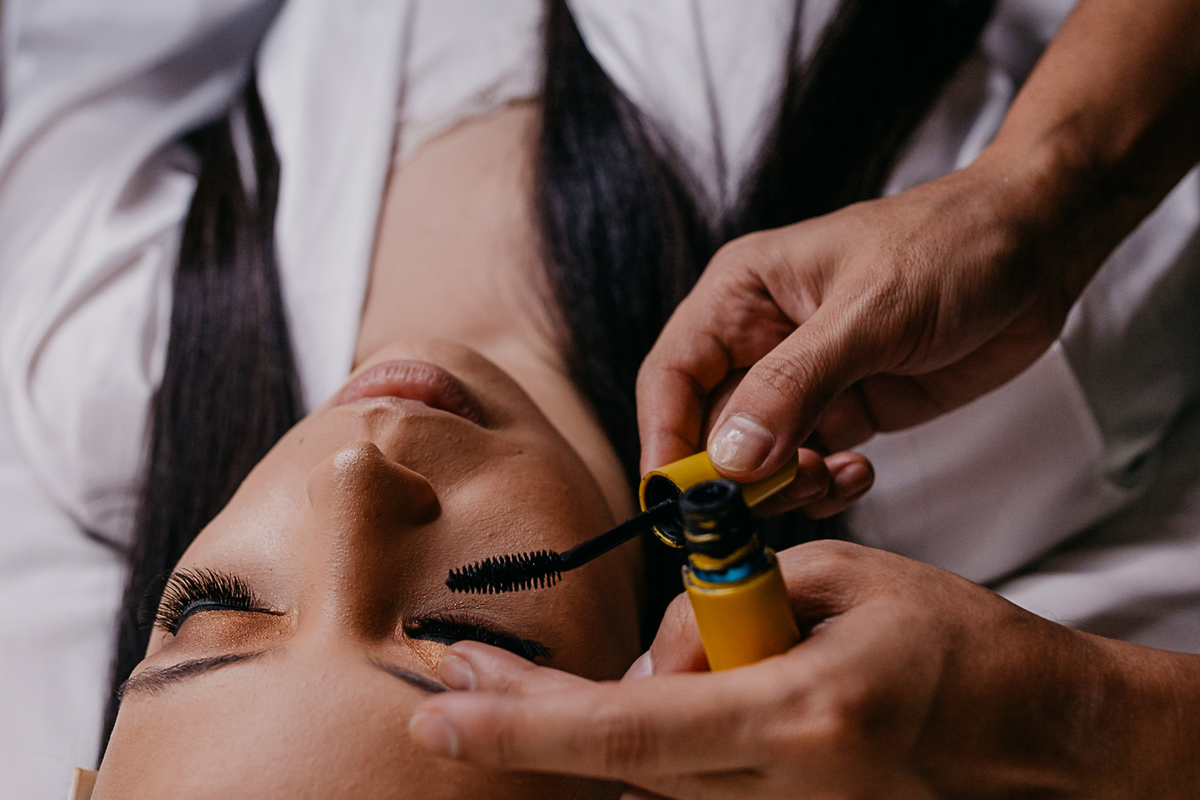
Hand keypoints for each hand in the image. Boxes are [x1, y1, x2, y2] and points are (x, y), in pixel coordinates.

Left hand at [409, 542, 1199, 797]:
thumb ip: (726, 615)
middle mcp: (791, 790)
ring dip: (608, 727)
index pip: (631, 727)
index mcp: (800, 717)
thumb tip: (655, 662)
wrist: (1044, 732)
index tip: (445, 711)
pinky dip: (666, 749)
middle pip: (624, 764)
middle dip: (531, 721)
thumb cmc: (955, 642)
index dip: (525, 723)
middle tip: (464, 681)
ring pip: (658, 782)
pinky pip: (702, 794)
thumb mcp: (837, 578)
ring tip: (555, 678)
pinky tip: (669, 702)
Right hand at [637, 0, 1199, 498]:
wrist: (1039, 246)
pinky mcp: (845, 408)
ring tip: (832, 474)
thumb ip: (794, 386)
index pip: (672, 377)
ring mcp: (802, 379)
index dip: (665, 442)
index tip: (676, 503)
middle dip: (736, 476)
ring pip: (757, 460)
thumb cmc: (952, 246)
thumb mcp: (870, 312)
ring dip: (785, 486)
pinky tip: (860, 470)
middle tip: (783, 492)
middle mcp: (759, 338)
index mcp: (741, 294)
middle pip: (709, 429)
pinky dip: (825, 484)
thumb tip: (730, 459)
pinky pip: (808, 465)